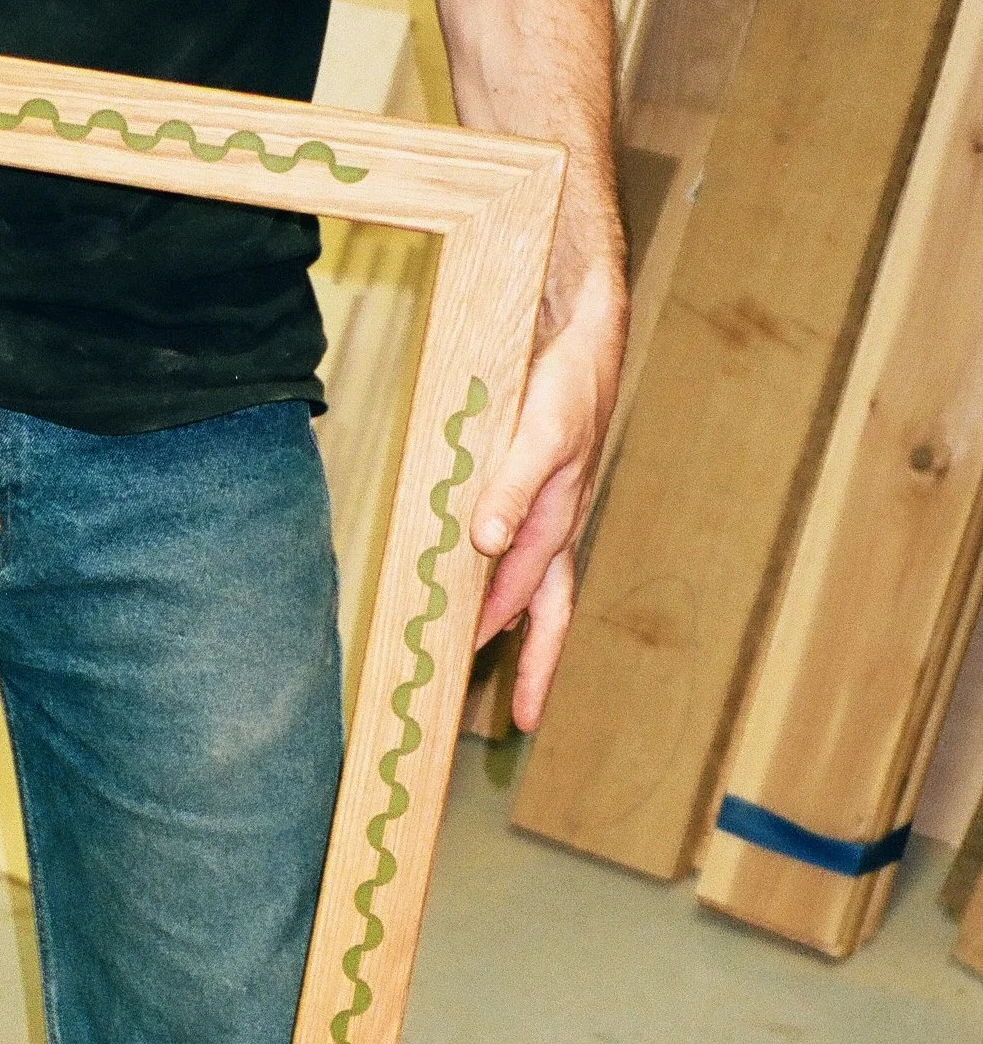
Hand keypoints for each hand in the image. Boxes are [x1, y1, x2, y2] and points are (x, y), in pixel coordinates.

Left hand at [468, 265, 625, 731]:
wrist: (582, 326)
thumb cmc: (567, 378)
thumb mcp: (539, 432)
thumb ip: (512, 486)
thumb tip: (487, 544)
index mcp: (555, 519)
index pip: (521, 596)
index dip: (493, 635)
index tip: (461, 675)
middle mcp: (554, 520)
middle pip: (546, 608)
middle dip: (536, 663)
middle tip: (528, 718)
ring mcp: (550, 504)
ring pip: (537, 582)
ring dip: (517, 624)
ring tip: (498, 666)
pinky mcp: (536, 480)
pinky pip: (522, 544)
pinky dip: (506, 573)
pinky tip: (479, 579)